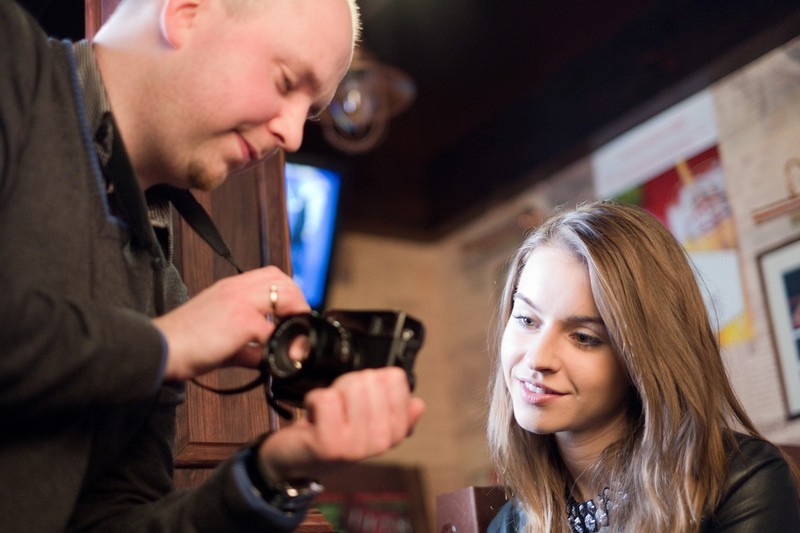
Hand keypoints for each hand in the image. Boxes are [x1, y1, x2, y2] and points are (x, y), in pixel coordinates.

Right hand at [153, 266, 309, 380]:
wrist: (160, 348)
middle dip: (297, 301)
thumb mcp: (221, 338)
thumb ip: (248, 346)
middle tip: (299, 325)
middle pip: (282, 280)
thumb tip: (266, 358)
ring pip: (284, 296)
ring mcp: (241, 302)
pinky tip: (279, 357)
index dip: (288, 292)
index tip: (291, 313)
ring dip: (295, 316)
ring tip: (294, 338)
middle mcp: (237, 289)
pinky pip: (274, 330)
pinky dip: (281, 345)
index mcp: (230, 288)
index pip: (270, 275)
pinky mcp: (242, 321)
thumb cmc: (183, 343)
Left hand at [257, 367, 425, 481]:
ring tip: (328, 411)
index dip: (373, 379)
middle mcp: (381, 440)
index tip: (359, 398)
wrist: (299, 460)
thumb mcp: (370, 421)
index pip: (395, 378)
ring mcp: (356, 445)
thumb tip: (418, 404)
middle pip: (370, 378)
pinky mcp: (329, 444)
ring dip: (332, 392)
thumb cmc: (335, 432)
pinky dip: (313, 399)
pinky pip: (325, 398)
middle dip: (349, 384)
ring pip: (350, 386)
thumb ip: (396, 410)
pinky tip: (313, 416)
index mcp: (396, 430)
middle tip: (340, 405)